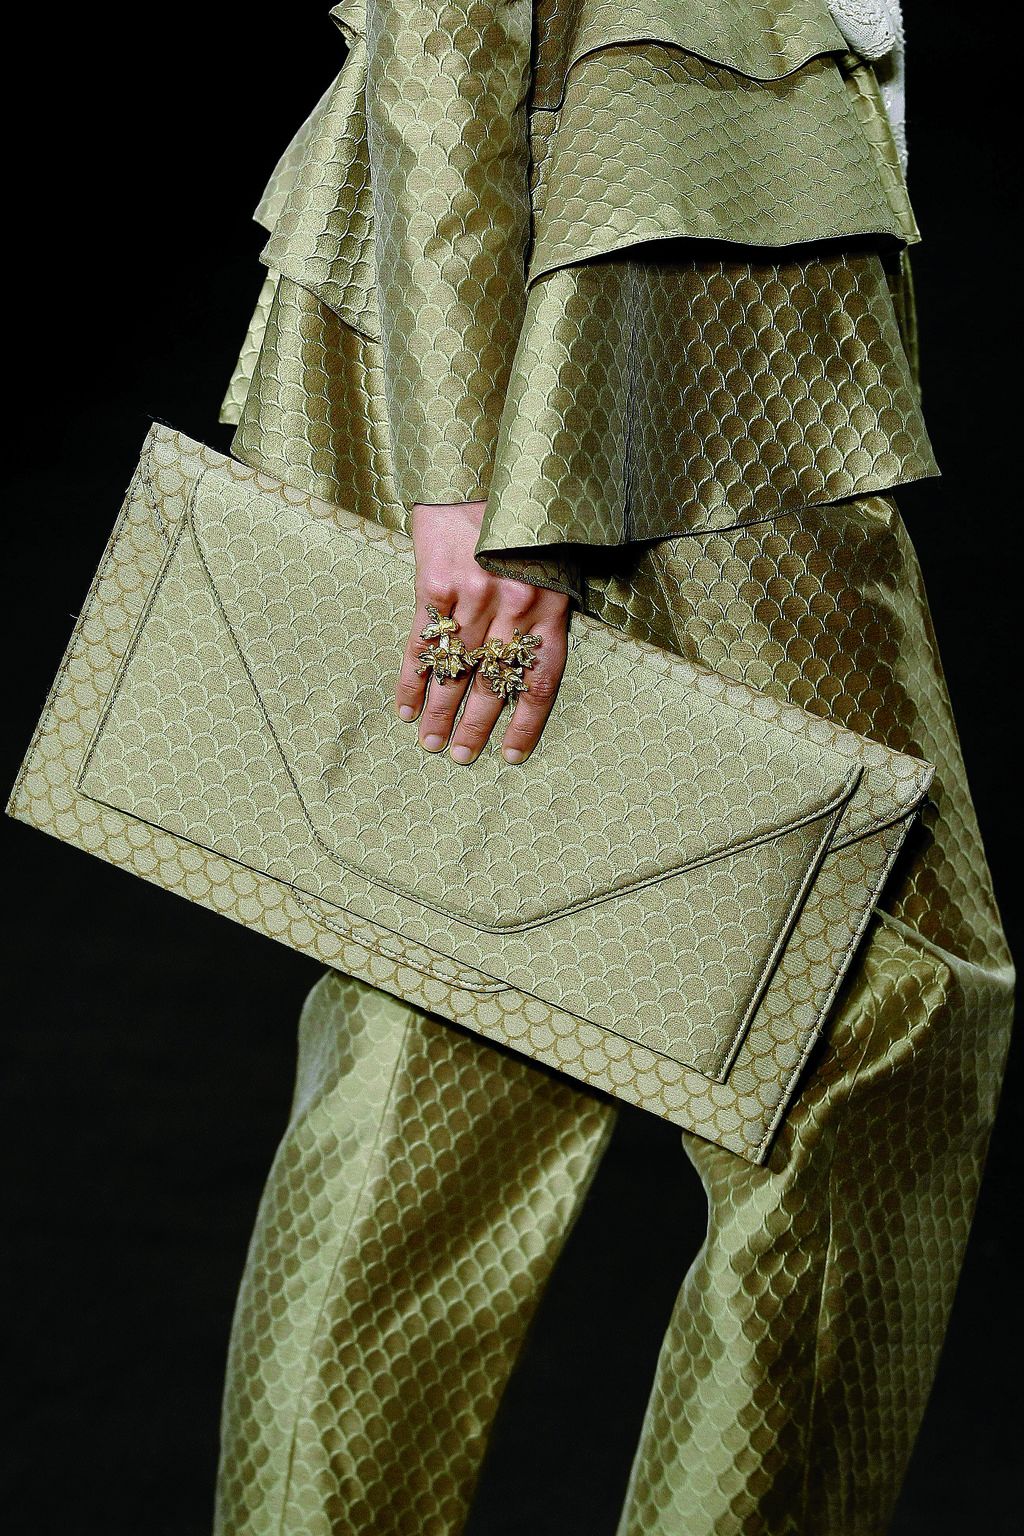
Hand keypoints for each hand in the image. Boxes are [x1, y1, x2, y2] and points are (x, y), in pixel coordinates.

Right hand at [395, 501, 568, 763]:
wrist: (486, 463)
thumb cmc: (525, 514)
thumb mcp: (555, 558)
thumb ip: (546, 605)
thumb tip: (529, 654)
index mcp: (550, 605)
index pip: (540, 681)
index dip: (524, 723)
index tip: (509, 756)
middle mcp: (514, 606)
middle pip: (493, 684)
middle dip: (474, 727)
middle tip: (459, 756)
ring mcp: (474, 595)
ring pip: (455, 670)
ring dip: (439, 712)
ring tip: (429, 742)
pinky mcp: (437, 582)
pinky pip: (422, 644)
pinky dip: (412, 679)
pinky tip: (404, 706)